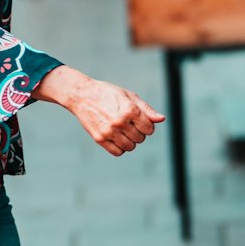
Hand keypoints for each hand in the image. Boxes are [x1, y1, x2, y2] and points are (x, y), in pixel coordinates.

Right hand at [34, 65, 164, 156]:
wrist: (82, 95)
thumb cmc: (108, 94)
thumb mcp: (129, 96)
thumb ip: (146, 109)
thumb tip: (162, 119)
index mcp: (130, 110)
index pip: (149, 129)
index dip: (147, 125)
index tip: (139, 120)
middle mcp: (120, 122)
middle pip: (140, 139)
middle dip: (138, 133)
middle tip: (129, 124)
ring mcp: (109, 131)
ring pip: (130, 147)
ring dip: (130, 141)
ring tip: (123, 131)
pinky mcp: (99, 139)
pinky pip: (118, 152)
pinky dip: (120, 148)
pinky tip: (116, 137)